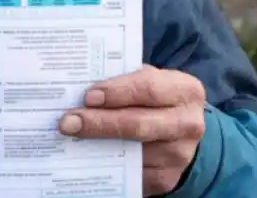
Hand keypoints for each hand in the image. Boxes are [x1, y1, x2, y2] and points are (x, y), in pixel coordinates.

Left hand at [58, 65, 206, 195]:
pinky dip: (105, 164)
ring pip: (132, 152)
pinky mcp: (166, 178)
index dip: (116, 92)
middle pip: (138, 125)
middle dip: (99, 123)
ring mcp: (179, 155)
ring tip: (70, 138)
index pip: (148, 88)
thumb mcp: (149, 79)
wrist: (181, 130)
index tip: (88, 97)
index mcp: (186, 91)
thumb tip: (80, 84)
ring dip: (96, 146)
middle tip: (68, 121)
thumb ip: (123, 78)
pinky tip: (85, 155)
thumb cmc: (156, 97)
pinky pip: (131, 174)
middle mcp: (188, 124)